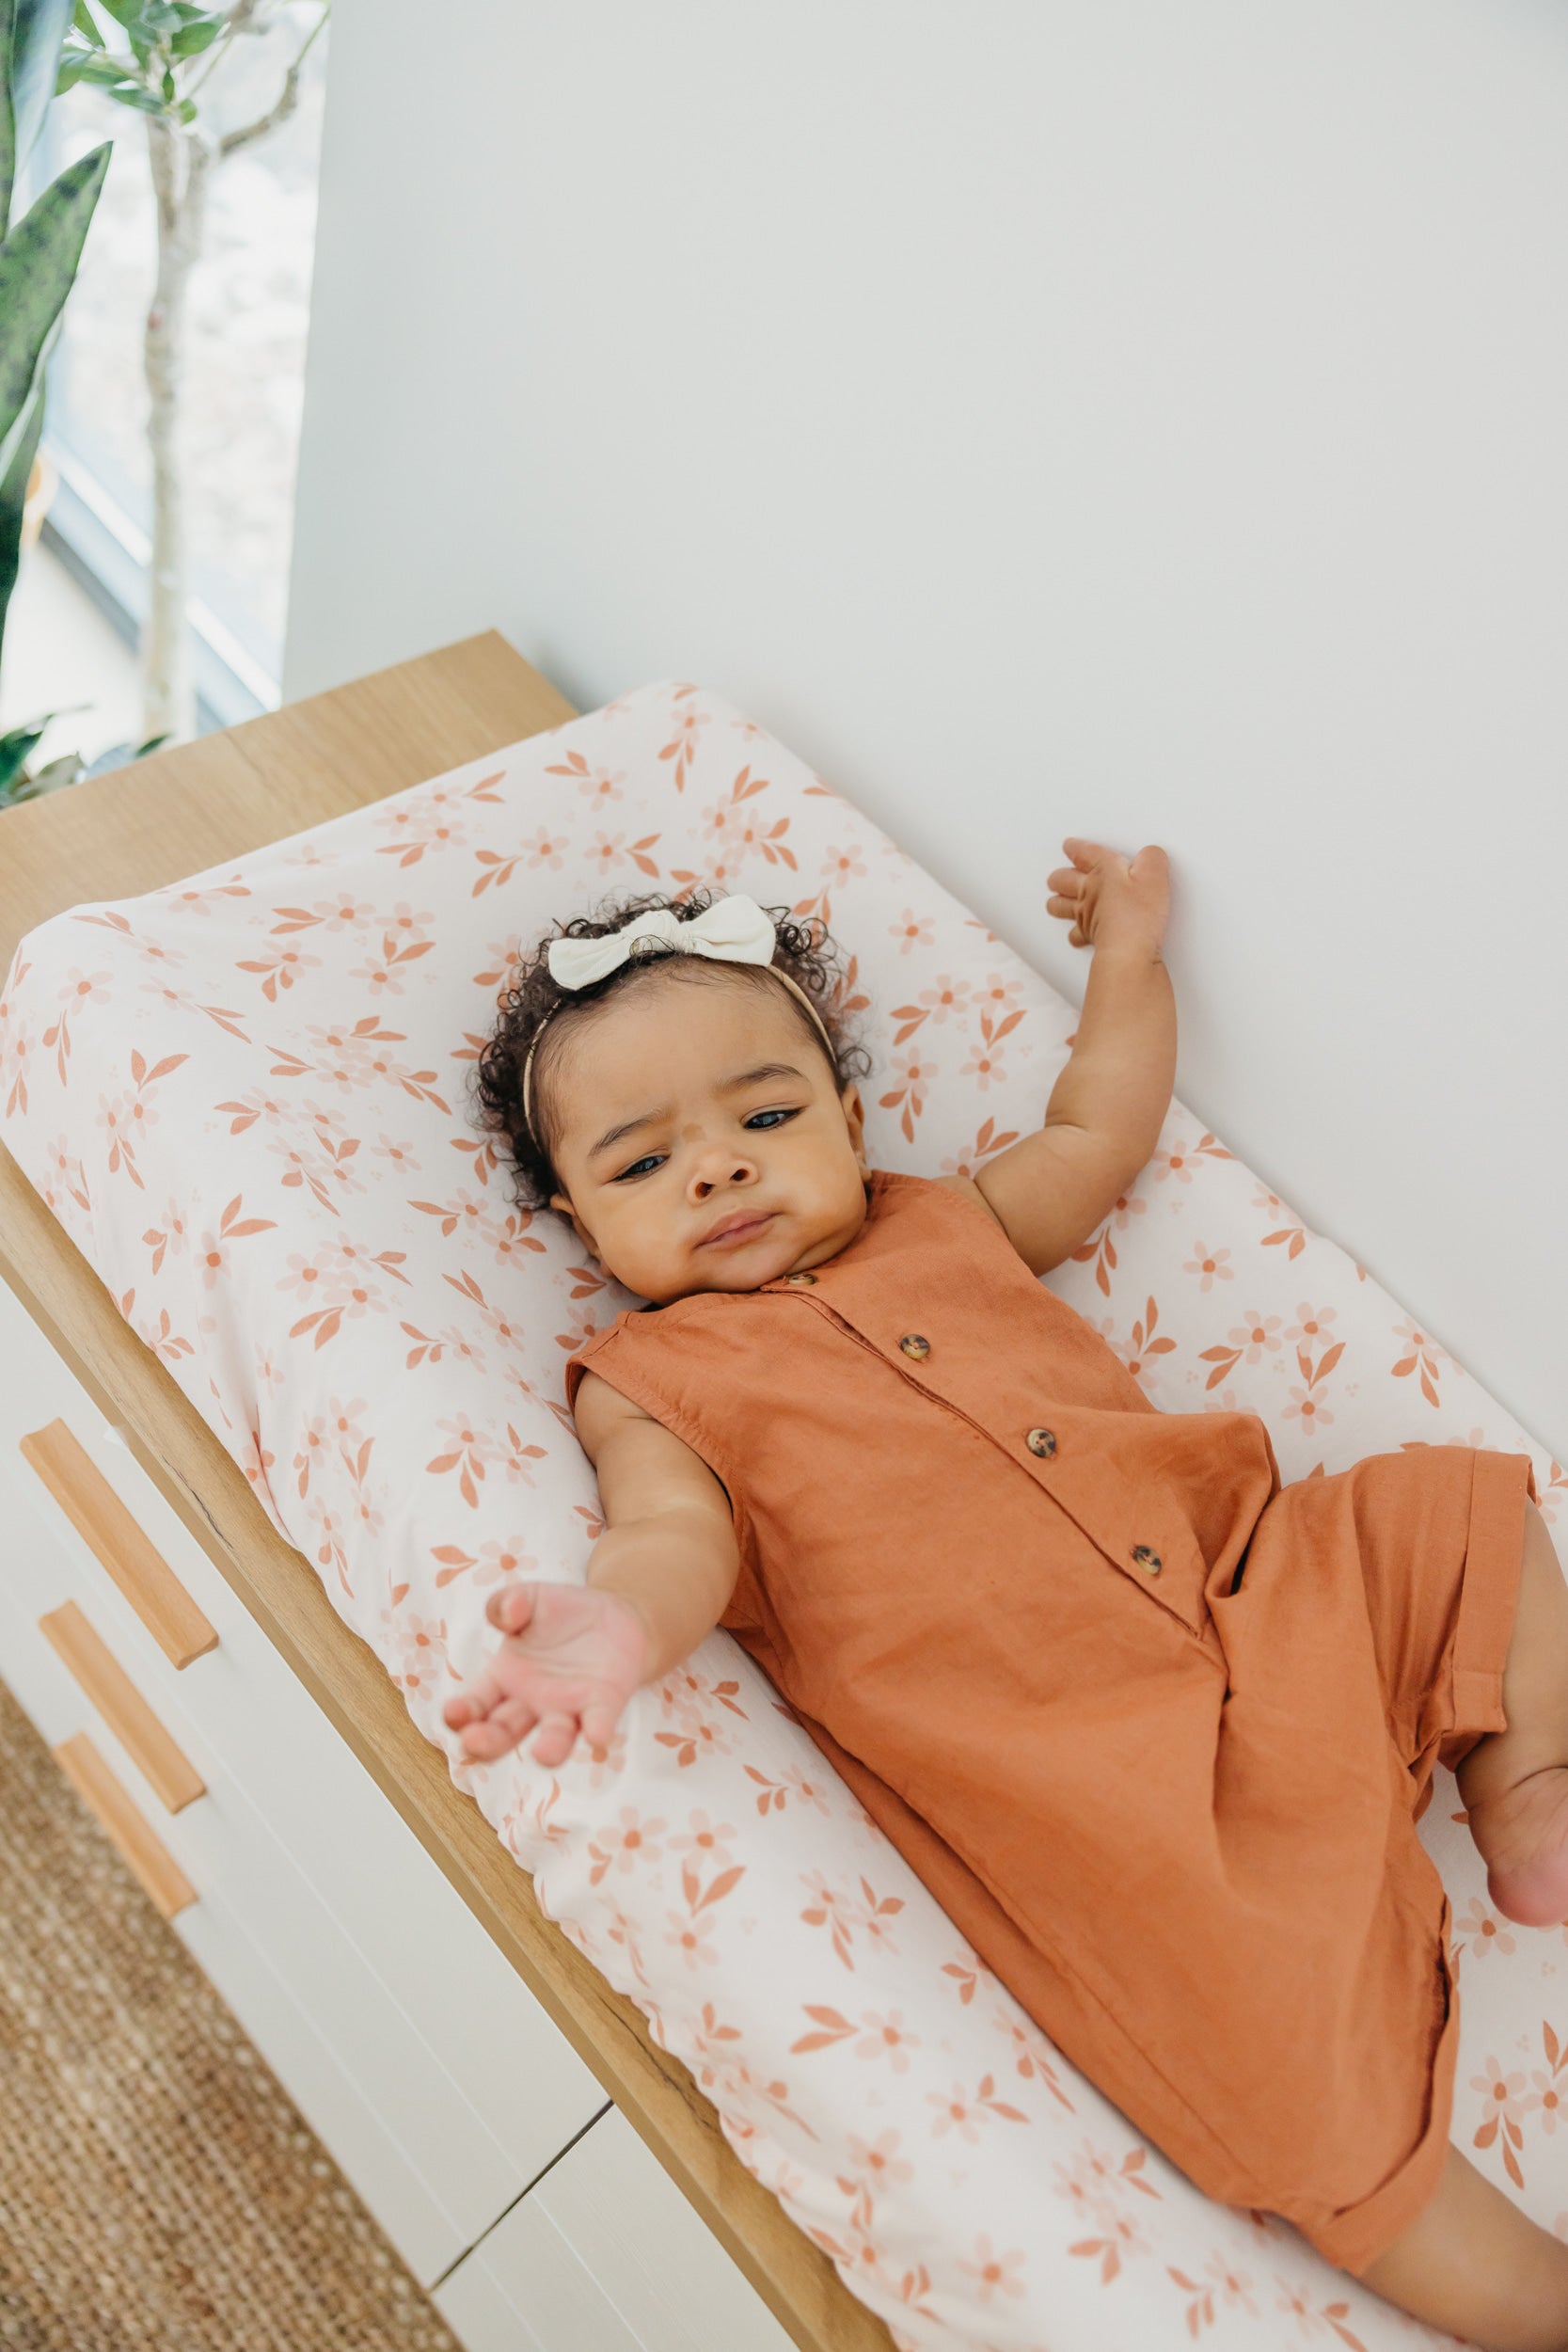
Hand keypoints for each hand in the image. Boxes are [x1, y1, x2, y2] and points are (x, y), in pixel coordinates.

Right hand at [441, 1581, 650, 1766]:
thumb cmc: (559, 1613)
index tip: (452, 1713)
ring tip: (543, 1754)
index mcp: (503, 1678)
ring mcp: (566, 1708)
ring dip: (548, 1749)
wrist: (613, 1616)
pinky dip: (598, 1729)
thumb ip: (506, 1602)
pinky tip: (598, 1735)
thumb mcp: (528, 1598)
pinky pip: (598, 1721)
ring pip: (553, 1738)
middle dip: (486, 1743)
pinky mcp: (602, 1704)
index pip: (474, 1704)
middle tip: (474, 1742)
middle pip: (503, 1734)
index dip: (459, 1713)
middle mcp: (530, 1703)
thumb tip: (508, 1614)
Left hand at [1046, 837, 1170, 957]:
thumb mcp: (1155, 875)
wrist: (1127, 949)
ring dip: (1058, 901)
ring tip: (1058, 899)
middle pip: (1063, 879)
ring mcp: (1085, 914)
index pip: (1084, 853)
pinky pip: (1074, 933)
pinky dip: (1074, 933)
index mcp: (1103, 871)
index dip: (1076, 848)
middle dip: (1060, 876)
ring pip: (1060, 905)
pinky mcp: (1087, 936)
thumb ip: (1152, 858)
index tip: (1070, 846)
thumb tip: (1150, 854)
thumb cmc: (1138, 915)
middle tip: (1058, 875)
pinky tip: (1076, 933)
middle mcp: (1089, 891)